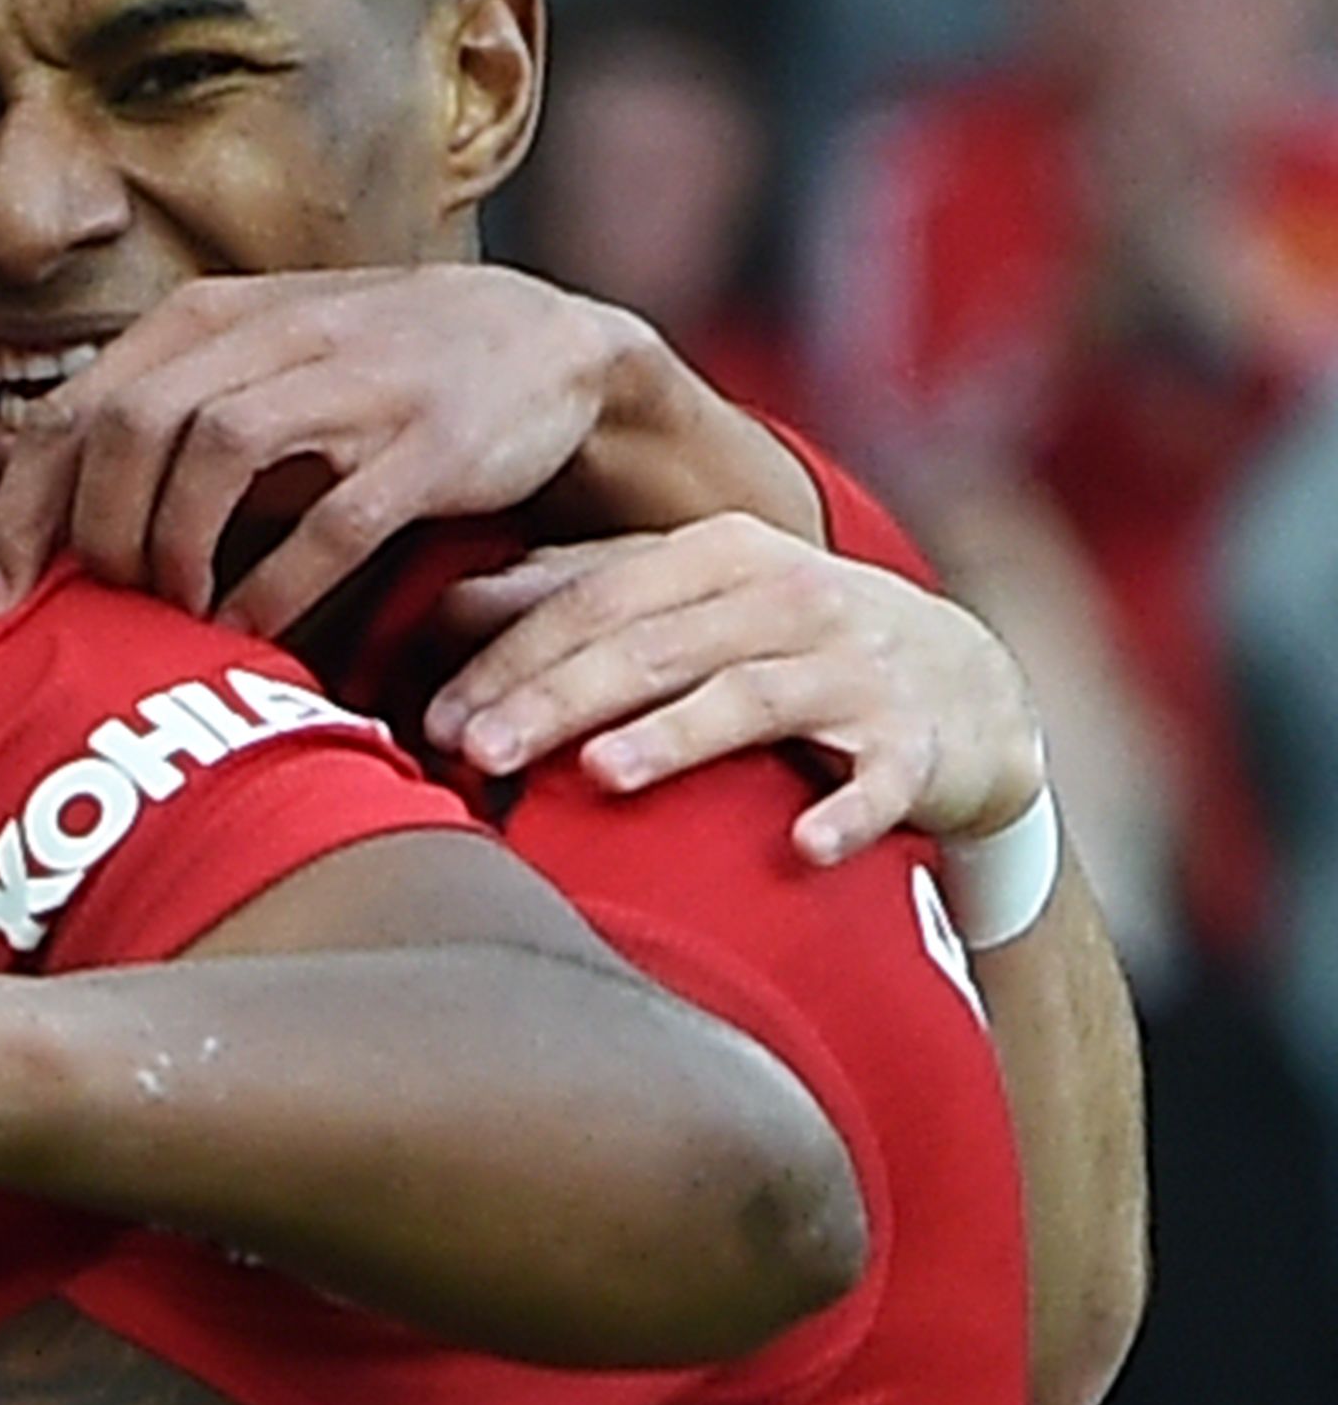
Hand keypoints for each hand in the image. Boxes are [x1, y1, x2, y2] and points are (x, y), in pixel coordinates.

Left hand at [0, 270, 647, 632]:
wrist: (545, 343)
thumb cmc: (368, 373)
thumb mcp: (252, 365)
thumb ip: (156, 417)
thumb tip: (37, 518)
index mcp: (212, 320)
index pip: (75, 409)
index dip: (20, 509)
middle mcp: (277, 336)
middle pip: (131, 426)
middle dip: (95, 532)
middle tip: (103, 604)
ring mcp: (358, 385)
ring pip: (214, 454)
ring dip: (174, 550)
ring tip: (172, 613)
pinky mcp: (430, 444)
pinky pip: (330, 523)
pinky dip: (273, 587)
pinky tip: (246, 630)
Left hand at [423, 514, 1046, 858]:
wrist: (970, 684)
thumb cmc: (792, 641)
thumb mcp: (695, 597)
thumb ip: (581, 591)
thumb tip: (447, 605)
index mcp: (719, 558)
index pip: (595, 601)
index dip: (511, 657)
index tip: (434, 717)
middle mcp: (788, 600)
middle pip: (656, 647)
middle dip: (561, 697)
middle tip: (479, 748)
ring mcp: (857, 671)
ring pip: (752, 698)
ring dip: (679, 737)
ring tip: (604, 772)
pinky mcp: (919, 744)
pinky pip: (881, 781)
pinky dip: (846, 812)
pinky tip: (803, 846)